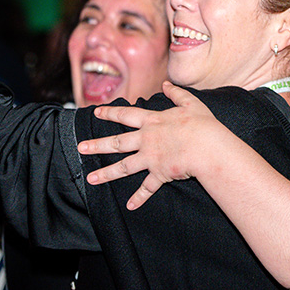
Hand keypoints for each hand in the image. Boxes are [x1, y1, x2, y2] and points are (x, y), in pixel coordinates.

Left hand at [77, 81, 223, 209]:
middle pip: (117, 143)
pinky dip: (139, 198)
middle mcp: (147, 140)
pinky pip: (147, 188)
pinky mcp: (160, 174)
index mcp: (153, 121)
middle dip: (97, 145)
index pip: (126, 115)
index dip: (110, 112)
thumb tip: (166, 84)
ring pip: (124, 167)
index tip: (96, 112)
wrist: (208, 147)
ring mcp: (151, 158)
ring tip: (91, 179)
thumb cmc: (202, 124)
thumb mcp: (190, 103)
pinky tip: (130, 205)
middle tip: (81, 148)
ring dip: (106, 174)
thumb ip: (176, 93)